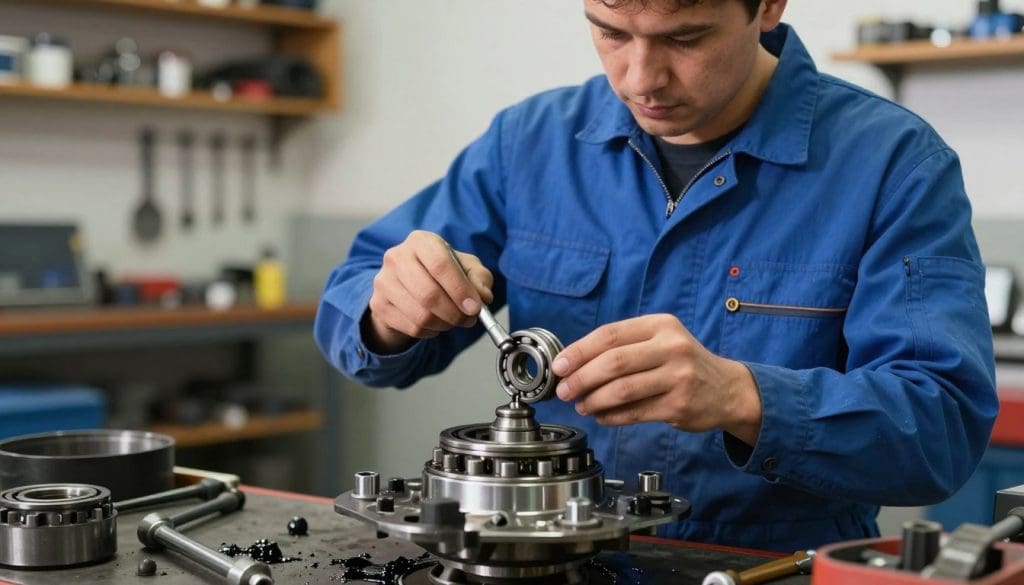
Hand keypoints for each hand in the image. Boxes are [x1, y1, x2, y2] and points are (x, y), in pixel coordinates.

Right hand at [362, 230, 493, 353]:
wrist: (407, 284)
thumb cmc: (441, 273)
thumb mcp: (466, 268)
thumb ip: (479, 278)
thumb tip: (482, 297)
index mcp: (421, 241)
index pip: (440, 264)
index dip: (460, 289)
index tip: (475, 308)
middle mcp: (397, 257)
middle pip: (428, 294)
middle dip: (454, 313)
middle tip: (468, 319)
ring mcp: (384, 281)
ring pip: (421, 315)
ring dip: (444, 324)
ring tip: (453, 320)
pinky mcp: (378, 304)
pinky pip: (412, 327)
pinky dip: (430, 331)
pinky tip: (435, 323)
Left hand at [552, 314, 762, 445]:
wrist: (727, 389)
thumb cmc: (684, 363)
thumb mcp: (660, 340)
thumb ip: (624, 346)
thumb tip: (574, 363)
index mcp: (661, 325)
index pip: (610, 334)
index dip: (579, 351)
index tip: (559, 366)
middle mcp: (671, 347)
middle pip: (613, 362)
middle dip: (581, 378)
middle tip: (564, 390)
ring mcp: (678, 377)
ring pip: (622, 390)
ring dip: (594, 400)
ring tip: (582, 405)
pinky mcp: (679, 405)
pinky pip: (634, 412)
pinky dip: (611, 416)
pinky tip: (602, 416)